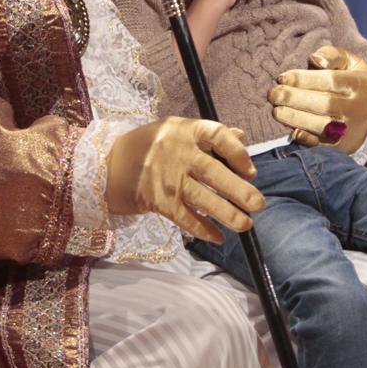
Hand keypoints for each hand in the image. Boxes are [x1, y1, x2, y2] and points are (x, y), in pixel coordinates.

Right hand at [105, 117, 264, 243]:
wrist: (108, 165)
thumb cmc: (149, 146)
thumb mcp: (176, 130)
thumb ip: (209, 134)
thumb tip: (241, 137)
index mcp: (185, 130)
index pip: (218, 136)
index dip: (238, 153)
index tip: (250, 170)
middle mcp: (177, 152)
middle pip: (214, 172)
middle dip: (240, 191)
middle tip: (259, 204)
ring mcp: (167, 178)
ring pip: (203, 198)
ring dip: (228, 214)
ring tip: (246, 224)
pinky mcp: (158, 201)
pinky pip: (186, 218)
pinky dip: (204, 230)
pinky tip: (219, 237)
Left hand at [268, 45, 366, 155]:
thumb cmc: (353, 79)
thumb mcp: (350, 61)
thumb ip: (332, 55)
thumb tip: (315, 60)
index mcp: (361, 84)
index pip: (330, 81)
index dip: (304, 79)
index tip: (282, 78)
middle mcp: (359, 108)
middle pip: (325, 104)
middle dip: (295, 98)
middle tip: (273, 94)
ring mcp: (351, 130)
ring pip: (322, 126)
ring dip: (296, 118)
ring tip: (277, 111)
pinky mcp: (344, 147)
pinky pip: (323, 145)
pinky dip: (306, 140)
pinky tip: (292, 132)